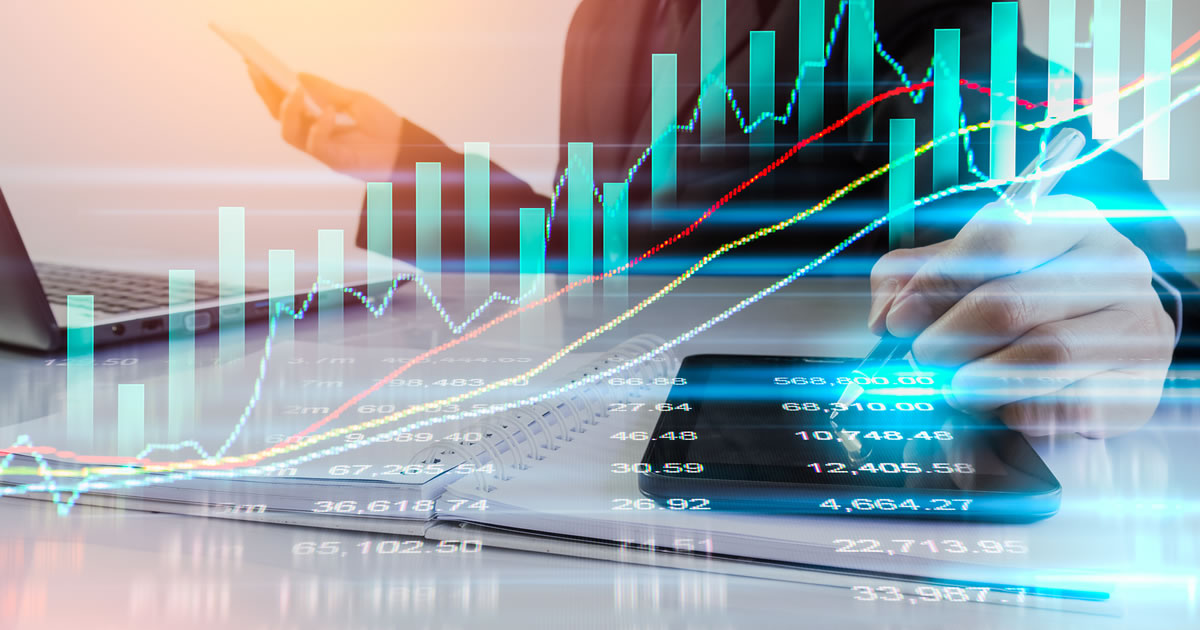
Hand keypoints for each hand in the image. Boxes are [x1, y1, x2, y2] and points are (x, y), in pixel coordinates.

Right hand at [246, 65, 403, 180]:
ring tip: (294, 91)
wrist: (405, 148)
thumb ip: (326, 90)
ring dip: (288, 110)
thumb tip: (298, 75)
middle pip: (279, 117)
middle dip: (266, 94)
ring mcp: (322, 150)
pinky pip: (316, 144)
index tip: (254, 65)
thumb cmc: (382, 125)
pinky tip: (330, 111)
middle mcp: (313, 136)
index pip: (285, 104)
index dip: (268, 87)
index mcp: (316, 120)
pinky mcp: (335, 161)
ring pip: (290, 133)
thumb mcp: (353, 100)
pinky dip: (321, 126)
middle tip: (256, 71)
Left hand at [867, 195, 1174, 437]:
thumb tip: (885, 317)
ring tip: (958, 389)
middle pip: (1010, 304)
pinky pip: (1078, 404)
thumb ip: (911, 279)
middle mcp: (1113, 262)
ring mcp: (1137, 320)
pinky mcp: (1146, 380)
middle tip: (925, 362)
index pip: (997, 237)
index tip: (899, 322)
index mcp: (1065, 220)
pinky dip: (1027, 412)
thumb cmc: (1022, 294)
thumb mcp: (963, 268)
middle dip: (947, 342)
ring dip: (981, 382)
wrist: (1103, 336)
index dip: (936, 284)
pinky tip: (1007, 409)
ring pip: (1045, 355)